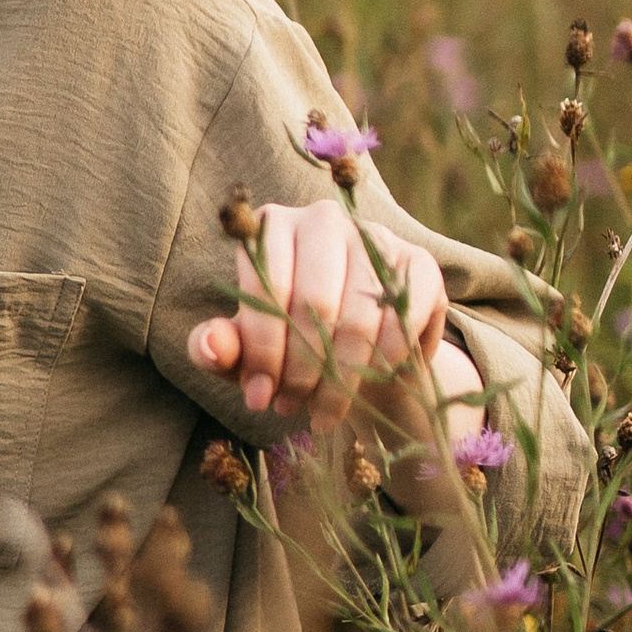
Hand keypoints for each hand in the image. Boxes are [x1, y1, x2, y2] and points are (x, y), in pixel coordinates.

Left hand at [189, 197, 463, 431]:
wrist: (356, 352)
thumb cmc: (285, 345)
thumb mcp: (243, 352)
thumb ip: (216, 348)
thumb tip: (212, 346)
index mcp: (271, 228)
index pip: (266, 288)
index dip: (262, 351)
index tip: (258, 399)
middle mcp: (323, 219)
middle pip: (314, 303)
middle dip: (301, 369)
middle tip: (292, 408)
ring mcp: (376, 236)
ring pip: (360, 317)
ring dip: (341, 378)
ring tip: (323, 412)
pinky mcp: (419, 263)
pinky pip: (403, 321)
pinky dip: (387, 363)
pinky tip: (371, 383)